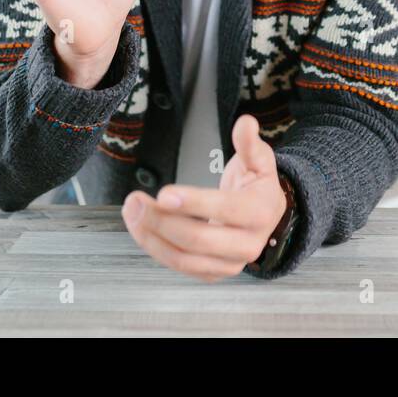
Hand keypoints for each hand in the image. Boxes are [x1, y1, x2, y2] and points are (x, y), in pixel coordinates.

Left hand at [121, 115, 287, 281]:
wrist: (265, 216)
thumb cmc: (257, 186)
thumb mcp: (258, 160)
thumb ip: (249, 143)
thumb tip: (246, 123)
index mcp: (260, 212)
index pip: (225, 210)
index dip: (193, 202)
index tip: (164, 193)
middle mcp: (248, 244)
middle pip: (198, 240)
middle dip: (161, 221)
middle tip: (135, 201)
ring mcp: (230, 263)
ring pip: (183, 259)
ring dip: (151, 237)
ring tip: (132, 212)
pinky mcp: (213, 273)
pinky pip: (179, 267)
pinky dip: (155, 248)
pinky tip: (141, 227)